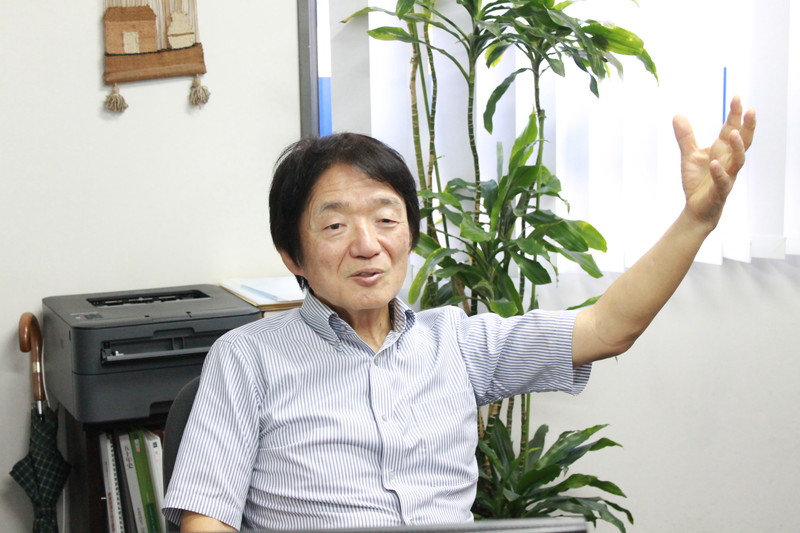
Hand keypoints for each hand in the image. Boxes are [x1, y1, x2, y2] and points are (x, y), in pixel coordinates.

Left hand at [672, 96, 756, 228]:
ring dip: (738, 147)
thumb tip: (677, 114)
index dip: (735, 114)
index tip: (737, 97)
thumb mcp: (689, 155)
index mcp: (722, 150)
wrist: (696, 208)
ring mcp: (727, 175)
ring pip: (739, 160)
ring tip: (733, 133)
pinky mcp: (720, 191)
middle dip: (747, 126)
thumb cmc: (698, 181)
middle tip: (750, 110)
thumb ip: (686, 136)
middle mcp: (728, 161)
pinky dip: (720, 172)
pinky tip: (714, 163)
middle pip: (743, 141)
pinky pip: (723, 181)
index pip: (732, 128)